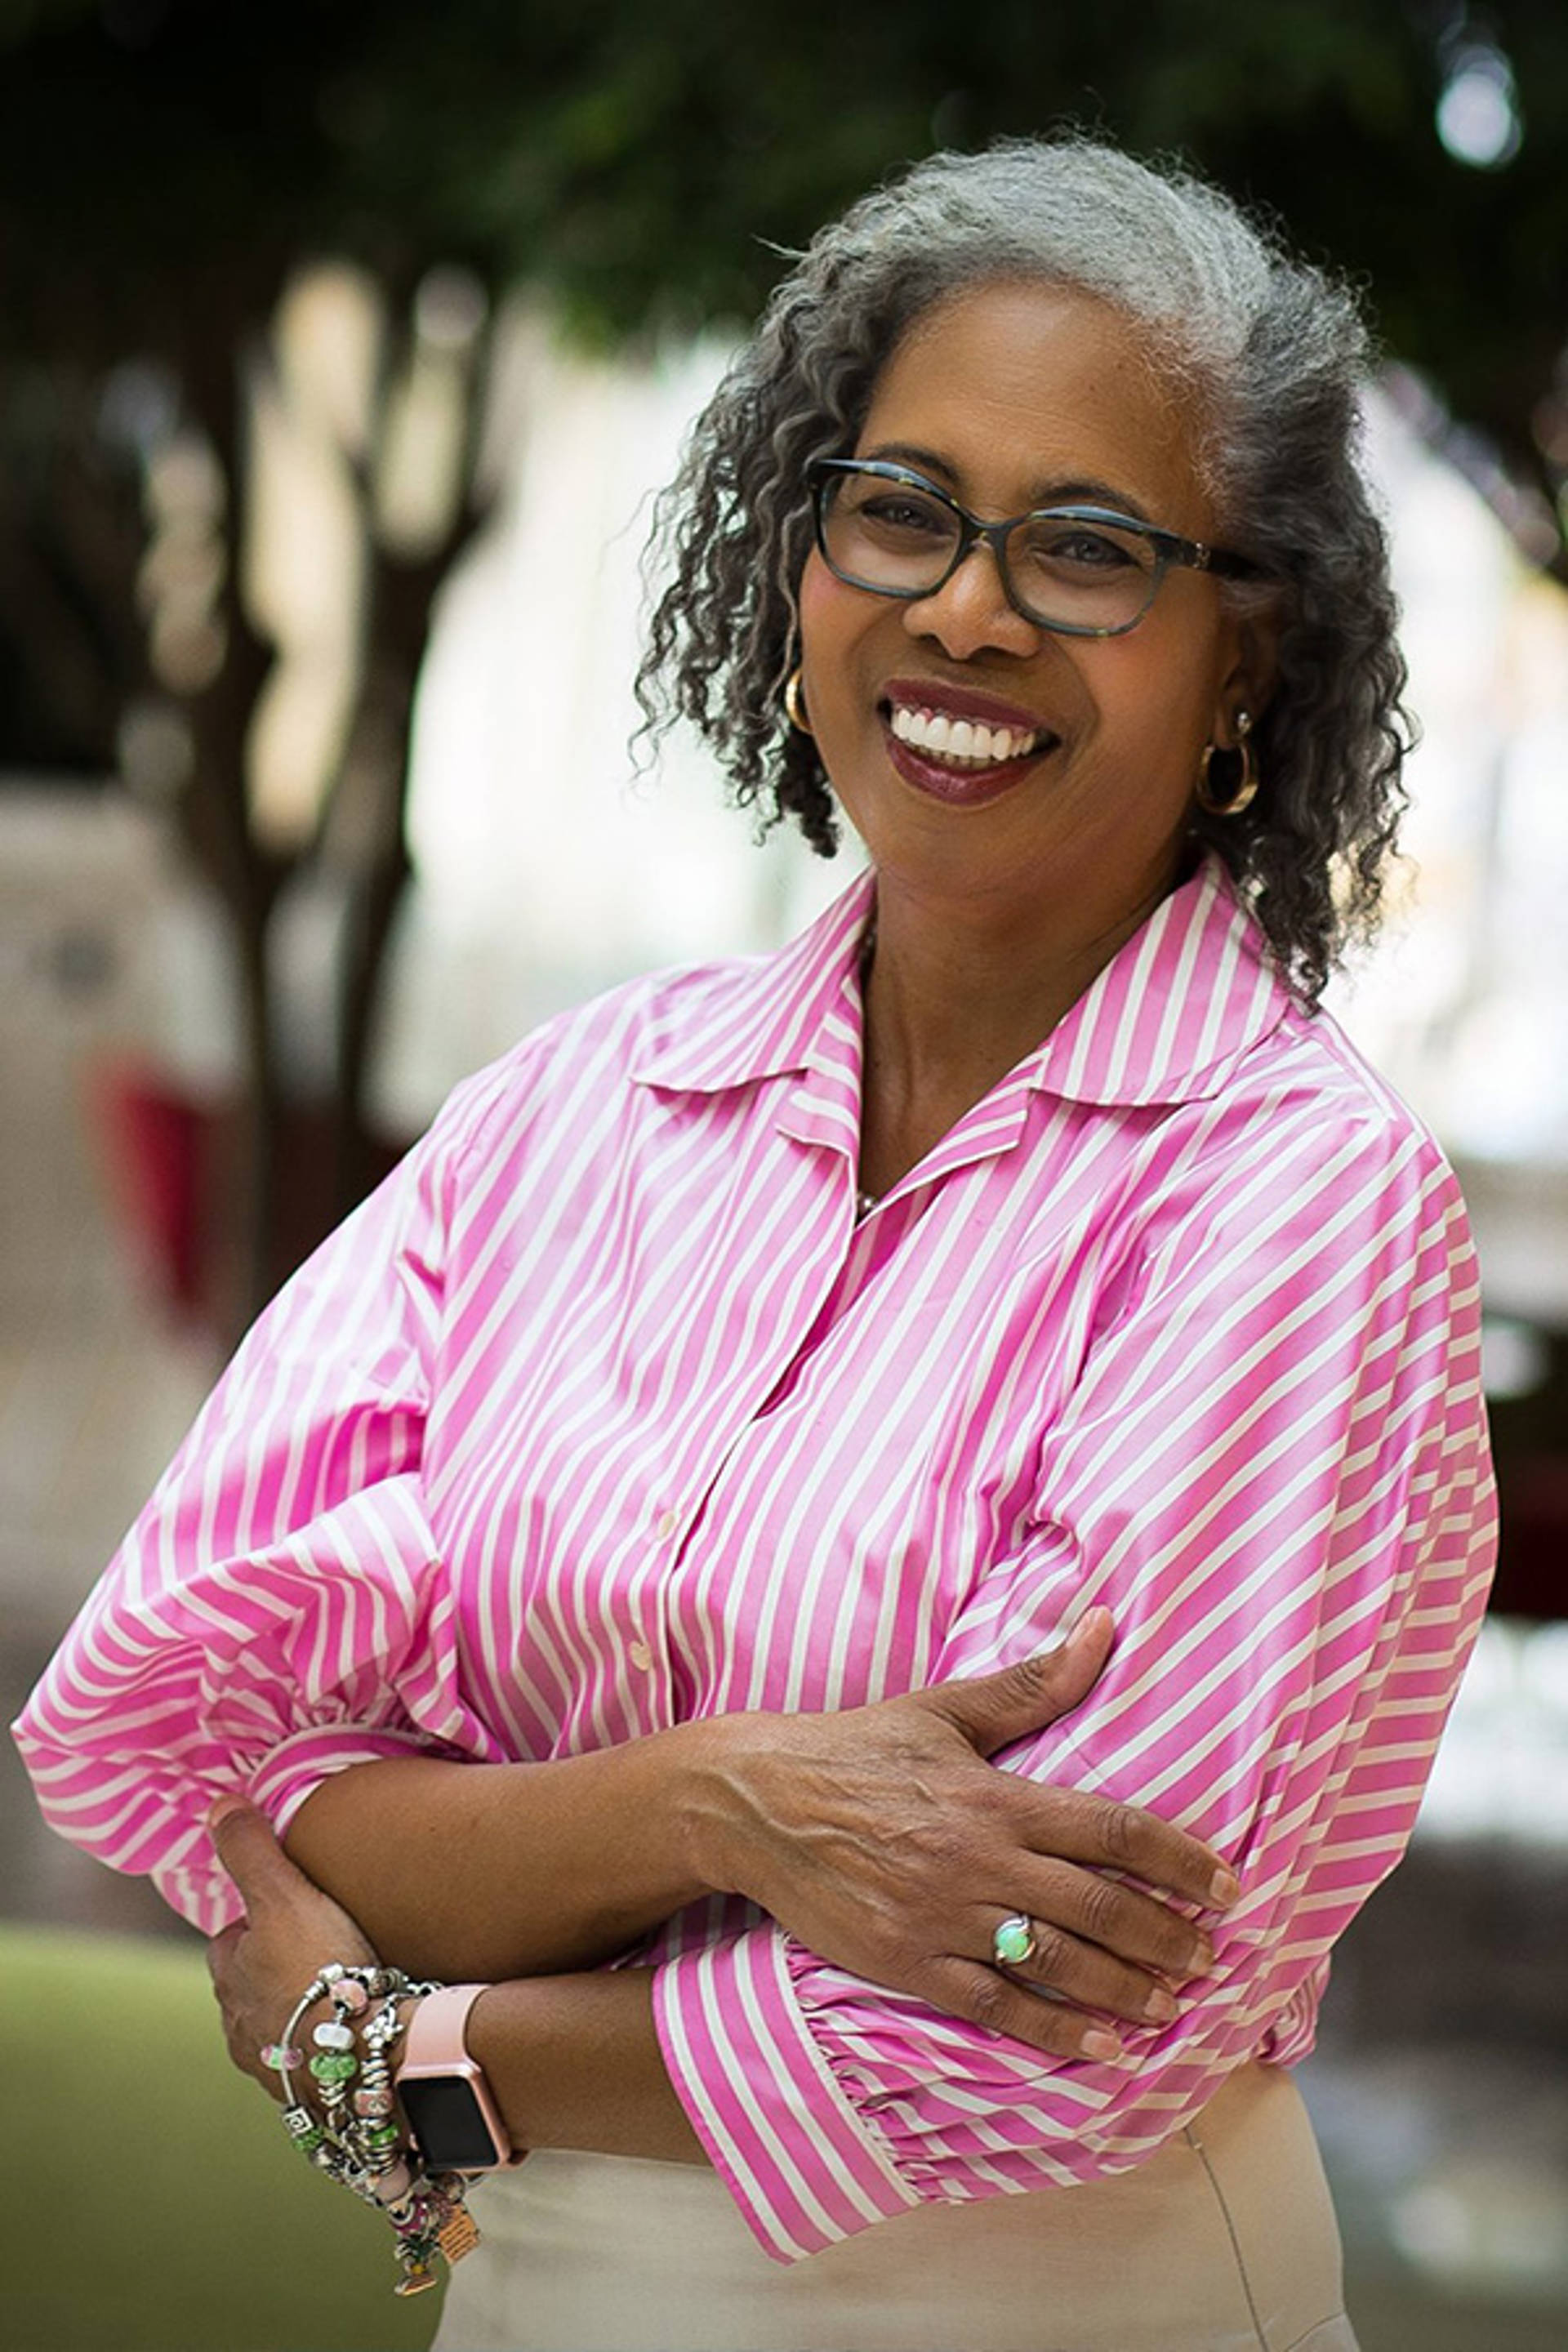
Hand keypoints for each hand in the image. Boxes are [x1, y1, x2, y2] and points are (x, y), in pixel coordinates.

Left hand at [205, 1797, 379, 2100]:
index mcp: (231, 1984)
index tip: (281, 1912)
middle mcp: (244, 2033)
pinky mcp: (316, 2098)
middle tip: (315, 1950)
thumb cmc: (319, 1971)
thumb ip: (251, 1851)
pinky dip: (329, 2048)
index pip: (227, 1945)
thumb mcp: (284, 1896)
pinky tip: (357, 2036)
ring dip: (300, 2016)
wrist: (365, 2057)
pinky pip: (316, 2065)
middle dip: (272, 1974)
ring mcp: (278, 2071)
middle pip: (249, 1993)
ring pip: (280, 2033)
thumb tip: (219, 1805)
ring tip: (340, 1996)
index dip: (250, 1925)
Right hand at [687, 1610, 1236, 2062]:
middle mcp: (979, 1860)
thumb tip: (1102, 1626)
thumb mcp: (943, 1709)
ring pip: (1057, 1963)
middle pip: (1098, 1905)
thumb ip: (1031, 1684)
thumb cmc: (856, 1749)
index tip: (1227, 1885)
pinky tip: (1104, 2049)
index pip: (1109, 1828)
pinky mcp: (910, 1963)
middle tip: (1211, 1958)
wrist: (757, 1803)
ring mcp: (944, 1918)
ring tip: (1173, 2006)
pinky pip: (996, 2007)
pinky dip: (1056, 2032)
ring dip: (1126, 1989)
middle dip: (1166, 1935)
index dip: (1177, 1858)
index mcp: (994, 1795)